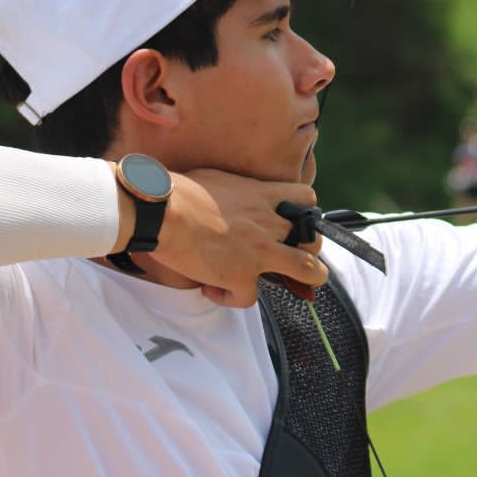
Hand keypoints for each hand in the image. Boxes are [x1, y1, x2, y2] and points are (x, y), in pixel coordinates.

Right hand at [131, 169, 327, 306]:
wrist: (161, 212)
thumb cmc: (178, 191)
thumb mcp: (217, 178)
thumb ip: (235, 191)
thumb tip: (228, 195)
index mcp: (261, 196)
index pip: (306, 197)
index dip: (304, 213)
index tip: (291, 221)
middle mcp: (268, 223)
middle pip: (314, 240)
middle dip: (308, 252)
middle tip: (286, 257)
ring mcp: (259, 253)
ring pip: (307, 270)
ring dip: (298, 280)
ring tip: (276, 281)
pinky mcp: (240, 277)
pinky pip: (248, 298)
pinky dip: (230, 297)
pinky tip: (212, 288)